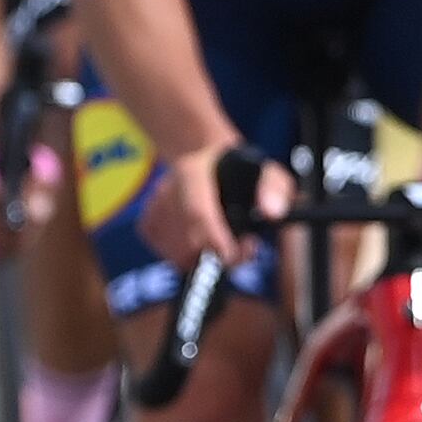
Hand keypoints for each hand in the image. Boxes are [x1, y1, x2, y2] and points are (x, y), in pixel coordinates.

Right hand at [142, 140, 281, 278]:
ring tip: (229, 242)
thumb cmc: (243, 172)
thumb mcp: (267, 173)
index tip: (232, 257)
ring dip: (206, 257)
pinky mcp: (148, 225)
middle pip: (188, 238)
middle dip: (219, 253)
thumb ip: (274, 190)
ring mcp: (154, 208)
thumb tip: (272, 212)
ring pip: (178, 252)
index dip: (214, 238)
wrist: (210, 164)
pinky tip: (206, 239)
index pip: (197, 211)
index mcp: (192, 171)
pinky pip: (169, 255)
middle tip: (246, 248)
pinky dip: (191, 256)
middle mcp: (166, 189)